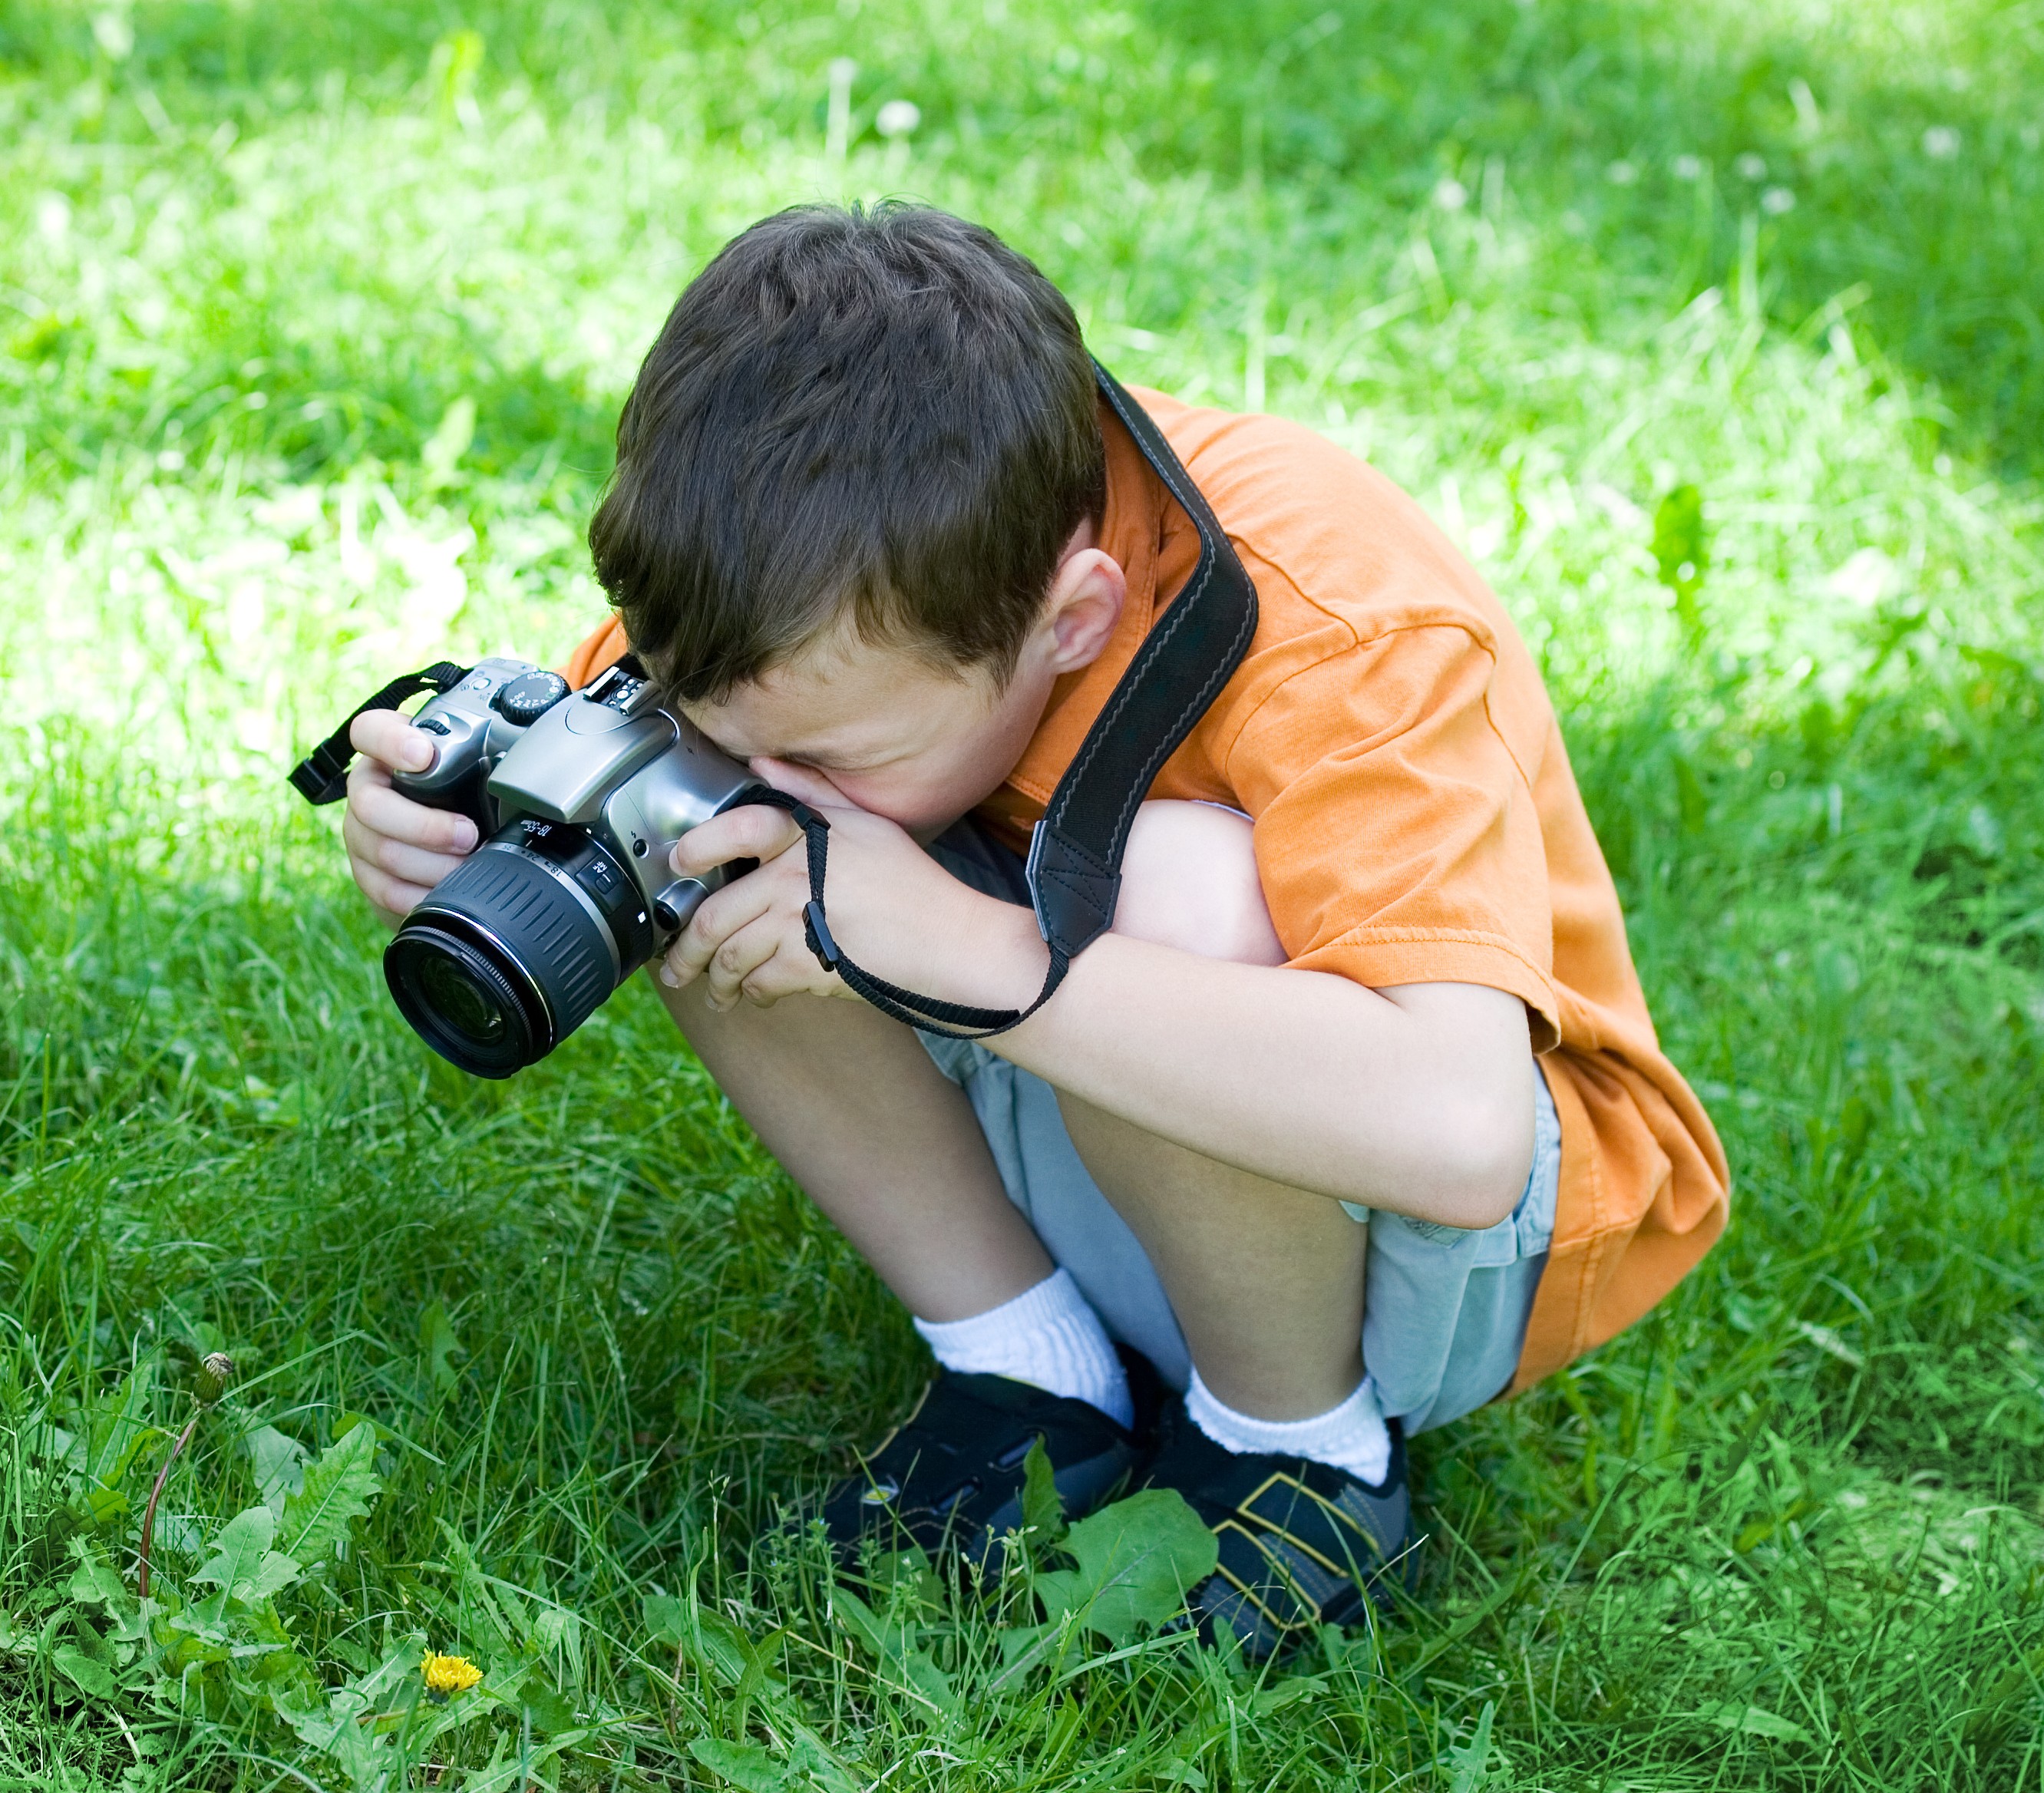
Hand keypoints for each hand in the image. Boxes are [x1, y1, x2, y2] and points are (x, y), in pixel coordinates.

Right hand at [340, 709, 479, 926]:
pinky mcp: (367, 874)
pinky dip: (422, 894)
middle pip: (370, 805)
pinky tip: (447, 891)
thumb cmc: (464, 800)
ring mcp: (361, 833)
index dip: (390, 742)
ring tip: (467, 865)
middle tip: (468, 834)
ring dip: (431, 865)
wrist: (447, 850)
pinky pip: (385, 888)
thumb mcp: (473, 772)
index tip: (423, 756)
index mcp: (390, 754)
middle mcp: (369, 790)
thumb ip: (484, 761)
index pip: (370, 731)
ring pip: (381, 850)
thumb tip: (530, 767)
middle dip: (425, 826)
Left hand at [657, 760, 1043, 1012]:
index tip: (678, 864)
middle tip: (674, 962)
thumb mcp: (865, 824)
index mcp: (804, 837)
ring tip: (710, 990)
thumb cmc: (913, 883)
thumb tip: (762, 763)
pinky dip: (752, 994)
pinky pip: (760, 984)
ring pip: (729, 956)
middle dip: (684, 948)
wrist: (949, 940)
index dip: (697, 847)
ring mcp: (797, 926)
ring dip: (713, 979)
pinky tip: (754, 995)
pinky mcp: (809, 970)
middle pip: (713, 915)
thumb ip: (810, 793)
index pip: (734, 830)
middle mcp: (792, 879)